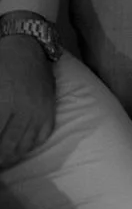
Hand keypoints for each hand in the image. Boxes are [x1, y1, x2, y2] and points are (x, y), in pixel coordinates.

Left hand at [0, 35, 54, 164]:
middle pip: (7, 148)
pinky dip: (29, 147)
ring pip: (25, 145)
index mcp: (5, 104)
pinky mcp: (50, 109)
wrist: (25, 46)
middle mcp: (25, 111)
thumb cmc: (1, 65)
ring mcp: (40, 111)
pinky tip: (19, 150)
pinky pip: (42, 136)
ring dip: (11, 157)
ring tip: (2, 162)